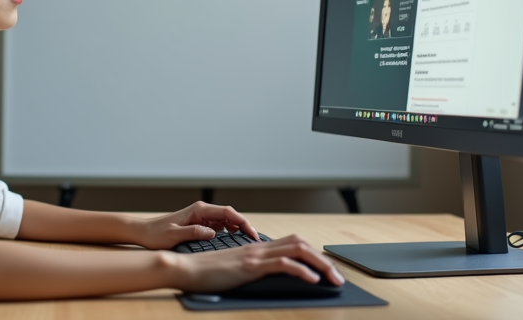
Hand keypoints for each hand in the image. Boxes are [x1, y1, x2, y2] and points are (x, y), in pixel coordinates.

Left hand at [133, 201, 259, 249]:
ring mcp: (201, 216)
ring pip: (226, 219)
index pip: (227, 212)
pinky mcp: (199, 222)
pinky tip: (234, 239)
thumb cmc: (156, 234)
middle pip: (230, 215)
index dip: (243, 222)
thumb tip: (212, 233)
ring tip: (248, 240)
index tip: (252, 233)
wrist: (143, 232)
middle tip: (255, 240)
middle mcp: (202, 210)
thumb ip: (193, 232)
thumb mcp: (174, 235)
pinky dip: (230, 230)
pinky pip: (219, 224)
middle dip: (244, 225)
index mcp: (198, 210)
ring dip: (238, 228)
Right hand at [168, 234, 345, 293]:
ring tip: (334, 279)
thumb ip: (250, 269)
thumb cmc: (204, 273)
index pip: (292, 242)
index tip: (325, 269)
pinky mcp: (250, 266)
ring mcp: (255, 255)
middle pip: (300, 243)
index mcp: (255, 248)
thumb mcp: (233, 270)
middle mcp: (258, 248)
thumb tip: (264, 278)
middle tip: (338, 277)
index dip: (312, 253)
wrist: (184, 268)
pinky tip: (313, 280)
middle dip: (324, 260)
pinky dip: (302, 270)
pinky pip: (283, 264)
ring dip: (321, 264)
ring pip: (297, 250)